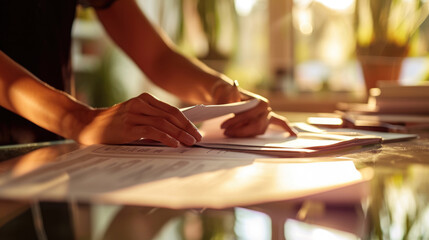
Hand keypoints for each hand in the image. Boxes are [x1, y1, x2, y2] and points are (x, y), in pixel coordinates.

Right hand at [76, 93, 201, 146]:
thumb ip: (153, 121)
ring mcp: (134, 114)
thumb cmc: (115, 124)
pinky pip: (152, 131)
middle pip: (170, 116)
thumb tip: (178, 133)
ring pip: (163, 123)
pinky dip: (166, 138)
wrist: (88, 126)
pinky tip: (174, 144)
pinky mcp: (128, 127)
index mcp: (145, 99)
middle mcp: (140, 104)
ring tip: (190, 143)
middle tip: (197, 138)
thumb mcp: (136, 117)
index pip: (171, 110)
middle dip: (186, 128)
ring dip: (180, 134)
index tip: (196, 131)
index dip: (186, 121)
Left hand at [212, 80, 296, 136]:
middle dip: (239, 130)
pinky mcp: (268, 119)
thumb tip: (230, 94)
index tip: (223, 126)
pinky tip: (293, 134)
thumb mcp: (227, 95)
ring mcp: (268, 114)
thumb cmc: (228, 95)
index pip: (249, 115)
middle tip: (225, 132)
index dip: (235, 122)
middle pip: (256, 125)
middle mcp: (267, 108)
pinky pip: (280, 123)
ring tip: (230, 133)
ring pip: (259, 130)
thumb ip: (231, 96)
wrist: (229, 94)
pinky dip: (286, 128)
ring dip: (245, 133)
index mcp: (260, 102)